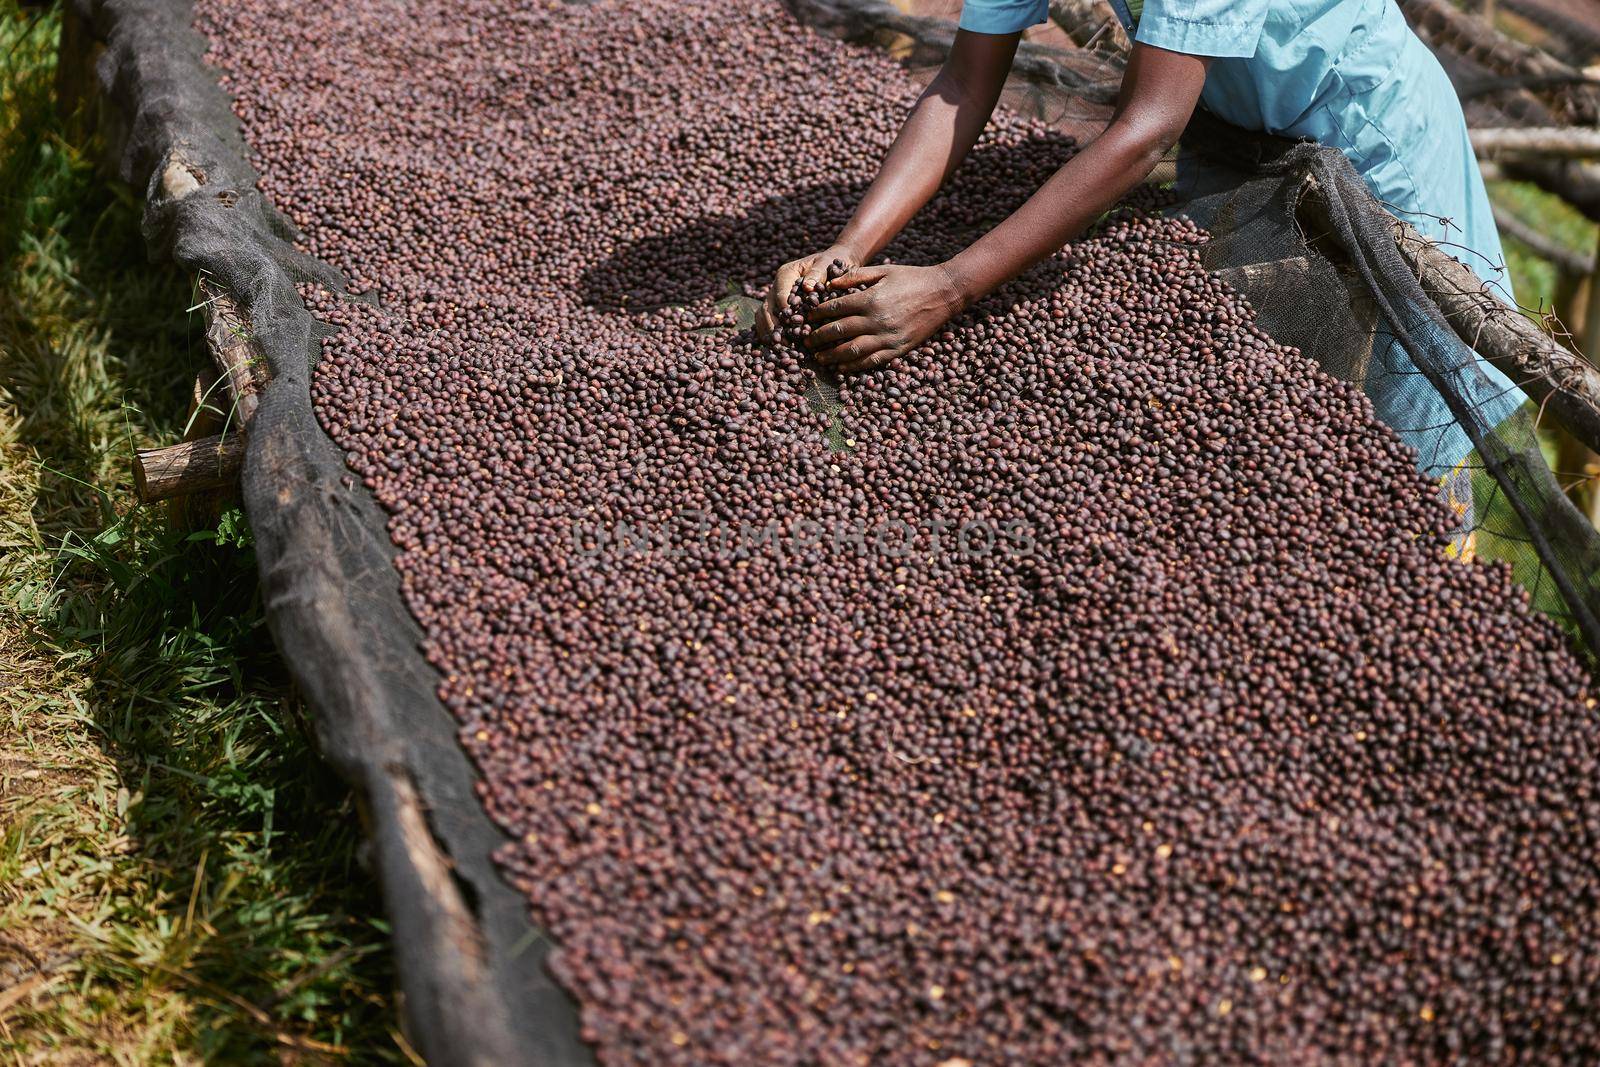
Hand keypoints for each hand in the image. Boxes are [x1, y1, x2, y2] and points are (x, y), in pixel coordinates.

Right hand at [756, 244, 859, 342]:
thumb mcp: (826, 263)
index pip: (780, 295)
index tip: (794, 326)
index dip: (785, 312)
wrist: (833, 263)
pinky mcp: (778, 310)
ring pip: (763, 317)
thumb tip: (807, 287)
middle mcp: (776, 287)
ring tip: (780, 348)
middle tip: (784, 343)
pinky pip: (768, 323)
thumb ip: (817, 273)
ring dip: (770, 333)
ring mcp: (775, 299)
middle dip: (774, 327)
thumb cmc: (830, 263)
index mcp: (785, 274)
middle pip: (768, 308)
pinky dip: (772, 335)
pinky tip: (781, 348)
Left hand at [805, 264, 967, 372]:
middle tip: (805, 341)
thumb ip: (856, 275)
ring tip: (819, 357)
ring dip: (832, 355)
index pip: (836, 308)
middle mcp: (877, 320)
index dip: (818, 314)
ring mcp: (888, 337)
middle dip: (819, 337)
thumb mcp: (883, 270)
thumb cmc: (912, 278)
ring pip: (852, 350)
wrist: (944, 292)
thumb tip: (830, 283)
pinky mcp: (898, 349)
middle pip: (839, 331)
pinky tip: (842, 367)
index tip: (807, 317)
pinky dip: (854, 366)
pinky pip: (872, 361)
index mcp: (871, 299)